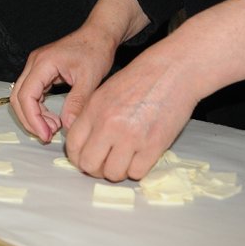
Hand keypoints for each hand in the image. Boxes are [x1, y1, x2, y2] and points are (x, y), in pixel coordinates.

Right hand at [10, 24, 117, 143]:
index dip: (33, 119)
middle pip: (18, 97)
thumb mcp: (89, 79)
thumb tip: (68, 127)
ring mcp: (36, 67)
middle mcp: (34, 63)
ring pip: (23, 96)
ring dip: (34, 115)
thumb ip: (77, 103)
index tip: (46, 134)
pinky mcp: (42, 71)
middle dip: (30, 119)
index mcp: (43, 63)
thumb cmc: (95, 50)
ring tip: (53, 128)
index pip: (26, 96)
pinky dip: (39, 108)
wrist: (99, 34)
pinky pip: (32, 93)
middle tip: (46, 136)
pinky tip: (53, 118)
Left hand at [63, 46, 197, 181]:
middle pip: (89, 165)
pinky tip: (140, 157)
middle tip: (105, 163)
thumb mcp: (104, 93)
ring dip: (117, 171)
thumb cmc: (139, 79)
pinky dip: (137, 170)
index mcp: (93, 110)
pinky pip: (137, 173)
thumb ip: (90, 117)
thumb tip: (84, 143)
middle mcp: (108, 125)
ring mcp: (131, 137)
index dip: (77, 157)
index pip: (73, 146)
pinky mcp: (153, 146)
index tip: (86, 158)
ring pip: (113, 174)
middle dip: (95, 169)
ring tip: (124, 160)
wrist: (171, 71)